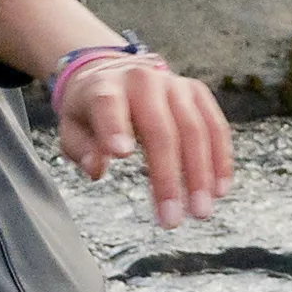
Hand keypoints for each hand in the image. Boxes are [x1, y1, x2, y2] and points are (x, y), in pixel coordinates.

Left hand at [58, 43, 234, 225]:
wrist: (115, 72)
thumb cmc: (91, 110)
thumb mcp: (72, 126)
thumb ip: (81, 148)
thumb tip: (97, 169)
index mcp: (105, 87)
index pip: (108, 104)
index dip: (115, 127)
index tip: (121, 155)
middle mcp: (144, 80)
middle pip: (161, 129)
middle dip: (168, 177)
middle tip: (171, 219)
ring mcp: (175, 85)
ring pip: (195, 130)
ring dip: (200, 175)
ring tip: (200, 212)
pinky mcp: (197, 92)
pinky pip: (215, 126)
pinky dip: (220, 159)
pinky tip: (219, 189)